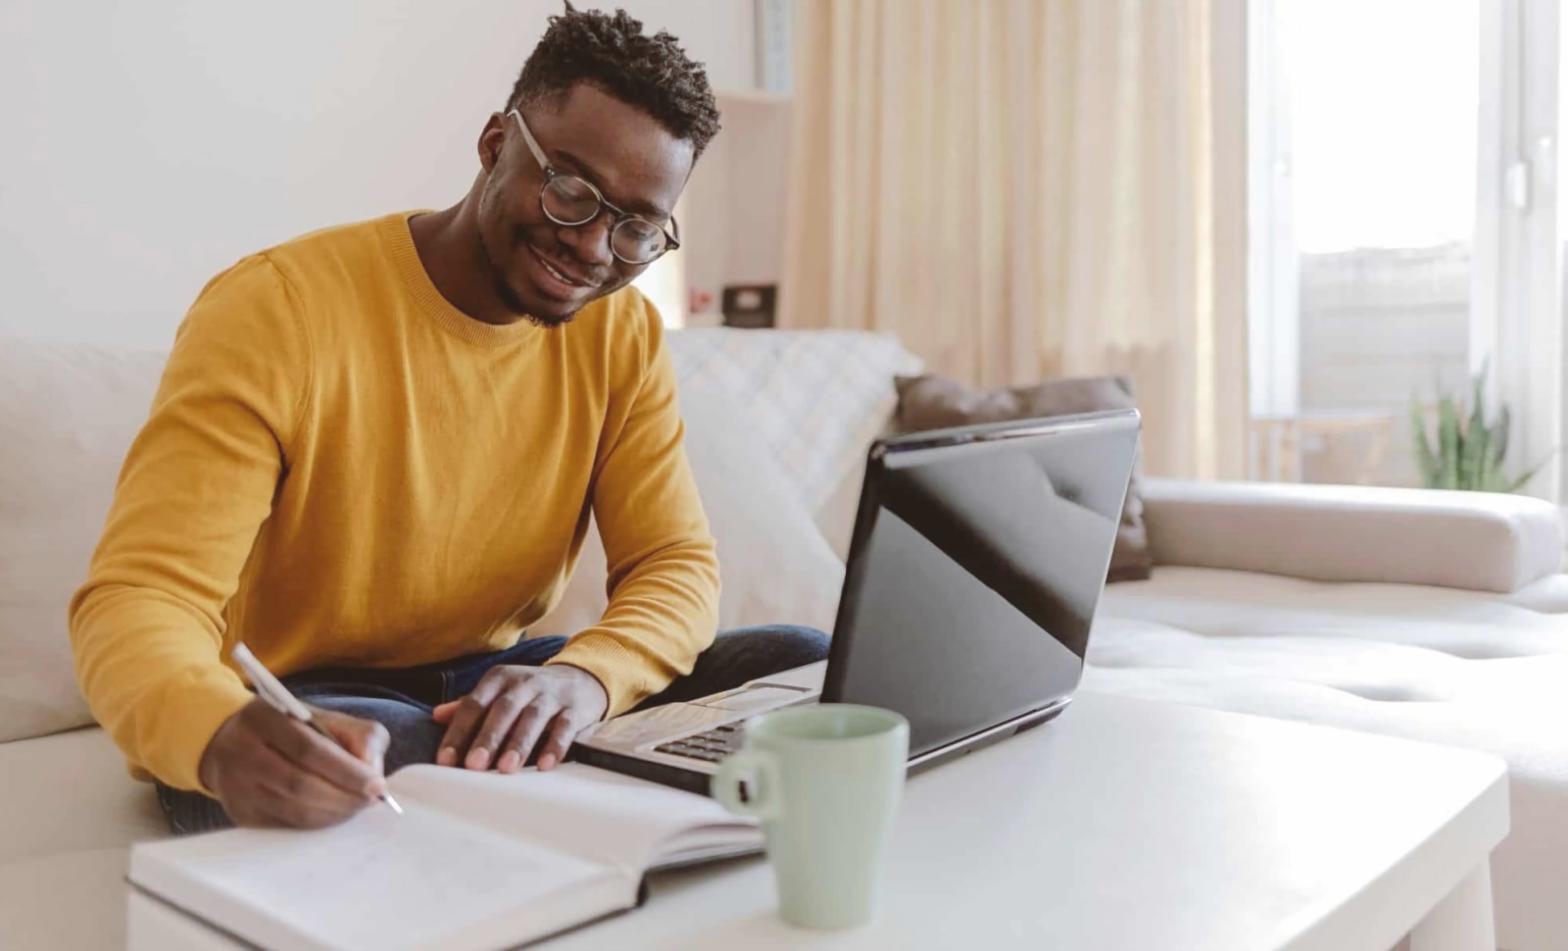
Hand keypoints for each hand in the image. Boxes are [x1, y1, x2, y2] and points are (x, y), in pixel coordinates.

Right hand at [198, 698, 389, 827]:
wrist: (233, 741)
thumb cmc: (291, 728)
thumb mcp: (324, 717)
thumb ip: (358, 735)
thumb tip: (372, 772)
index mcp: (263, 718)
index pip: (308, 750)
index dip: (346, 771)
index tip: (377, 785)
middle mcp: (242, 751)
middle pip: (299, 784)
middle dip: (343, 797)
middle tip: (370, 800)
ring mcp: (235, 786)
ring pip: (292, 810)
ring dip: (333, 813)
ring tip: (356, 806)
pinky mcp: (239, 812)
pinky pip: (284, 825)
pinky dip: (316, 822)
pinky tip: (332, 813)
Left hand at [431, 664, 608, 772]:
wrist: (581, 677)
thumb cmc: (531, 692)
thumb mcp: (500, 691)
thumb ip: (471, 705)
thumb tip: (436, 716)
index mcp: (500, 678)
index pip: (474, 704)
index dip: (458, 732)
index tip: (445, 759)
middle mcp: (525, 682)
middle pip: (503, 709)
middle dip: (487, 737)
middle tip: (473, 765)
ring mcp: (551, 694)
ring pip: (534, 716)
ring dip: (519, 742)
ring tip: (506, 768)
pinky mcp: (575, 708)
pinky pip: (565, 726)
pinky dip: (555, 745)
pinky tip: (545, 765)